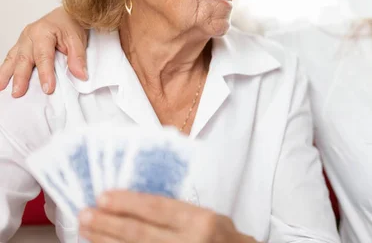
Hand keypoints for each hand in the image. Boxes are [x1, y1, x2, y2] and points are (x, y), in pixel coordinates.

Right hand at [0, 7, 87, 96]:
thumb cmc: (71, 24)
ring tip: (2, 89)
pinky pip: (11, 56)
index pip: (44, 56)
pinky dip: (5, 68)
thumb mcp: (78, 39)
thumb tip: (80, 75)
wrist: (67, 13)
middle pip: (24, 59)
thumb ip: (78, 57)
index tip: (48, 89)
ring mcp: (23, 39)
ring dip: (6, 74)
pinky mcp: (21, 43)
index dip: (46, 74)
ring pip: (13, 58)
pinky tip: (1, 80)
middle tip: (18, 93)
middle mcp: (29, 35)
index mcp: (43, 32)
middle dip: (20, 78)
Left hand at [78, 191, 256, 242]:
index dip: (127, 202)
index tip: (104, 196)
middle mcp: (189, 242)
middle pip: (139, 232)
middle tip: (86, 213)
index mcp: (200, 221)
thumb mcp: (210, 216)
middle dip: (108, 223)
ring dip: (106, 240)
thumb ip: (179, 211)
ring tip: (87, 229)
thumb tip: (137, 201)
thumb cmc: (222, 237)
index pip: (157, 208)